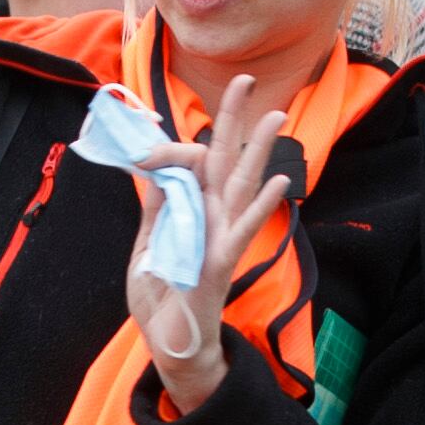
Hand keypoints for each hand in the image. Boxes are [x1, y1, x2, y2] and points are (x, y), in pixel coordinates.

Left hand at [126, 72, 294, 413]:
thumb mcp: (149, 246)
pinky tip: (282, 182)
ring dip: (258, 149)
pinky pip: (243, 230)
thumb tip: (157, 171)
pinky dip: (260, 207)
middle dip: (233, 119)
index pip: (188, 164)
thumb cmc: (161, 299)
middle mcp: (212, 218)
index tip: (142, 155)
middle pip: (225, 159)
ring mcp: (221, 237)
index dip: (168, 150)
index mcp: (191, 211)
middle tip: (246, 80)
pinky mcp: (222, 262)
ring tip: (275, 116)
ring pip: (241, 185)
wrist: (168, 344)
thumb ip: (157, 210)